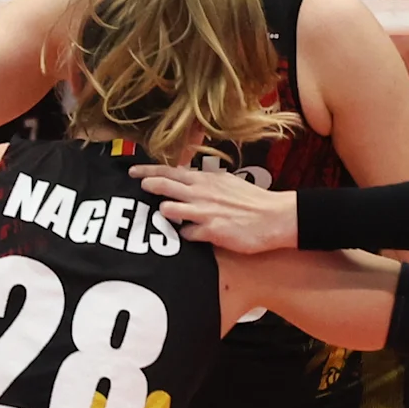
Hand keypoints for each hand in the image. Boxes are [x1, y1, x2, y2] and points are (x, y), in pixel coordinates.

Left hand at [133, 164, 296, 254]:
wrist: (275, 217)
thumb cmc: (252, 201)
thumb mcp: (226, 183)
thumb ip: (204, 182)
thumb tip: (186, 180)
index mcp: (206, 180)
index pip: (171, 171)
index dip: (150, 171)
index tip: (133, 172)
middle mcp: (202, 192)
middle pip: (164, 186)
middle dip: (147, 185)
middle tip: (137, 187)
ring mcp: (205, 212)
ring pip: (169, 209)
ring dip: (163, 213)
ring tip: (164, 216)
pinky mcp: (212, 231)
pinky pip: (186, 235)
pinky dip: (184, 236)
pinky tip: (189, 237)